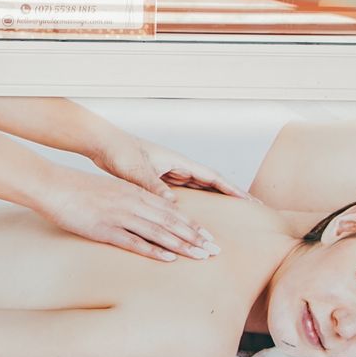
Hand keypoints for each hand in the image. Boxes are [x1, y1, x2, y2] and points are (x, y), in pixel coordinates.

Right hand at [36, 165, 217, 262]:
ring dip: (182, 246)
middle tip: (215, 250)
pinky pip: (133, 242)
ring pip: (158, 232)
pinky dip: (153, 250)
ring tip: (201, 256)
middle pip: (170, 222)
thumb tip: (144, 213)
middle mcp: (131, 203)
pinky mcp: (104, 229)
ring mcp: (119, 216)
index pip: (170, 210)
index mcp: (134, 193)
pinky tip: (169, 258)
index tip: (209, 236)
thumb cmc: (77, 189)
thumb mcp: (110, 190)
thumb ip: (129, 200)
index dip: (192, 224)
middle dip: (195, 237)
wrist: (52, 186)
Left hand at [93, 131, 246, 202]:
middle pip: (212, 182)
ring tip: (233, 212)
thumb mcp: (137, 171)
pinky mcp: (159, 177)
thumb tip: (173, 203)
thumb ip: (154, 186)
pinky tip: (199, 210)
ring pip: (199, 186)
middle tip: (253, 208)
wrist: (102, 144)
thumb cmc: (119, 152)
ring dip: (216, 197)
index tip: (252, 200)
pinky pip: (184, 190)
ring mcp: (169, 171)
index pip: (213, 177)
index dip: (233, 189)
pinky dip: (196, 199)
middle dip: (232, 194)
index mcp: (178, 162)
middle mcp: (177, 166)